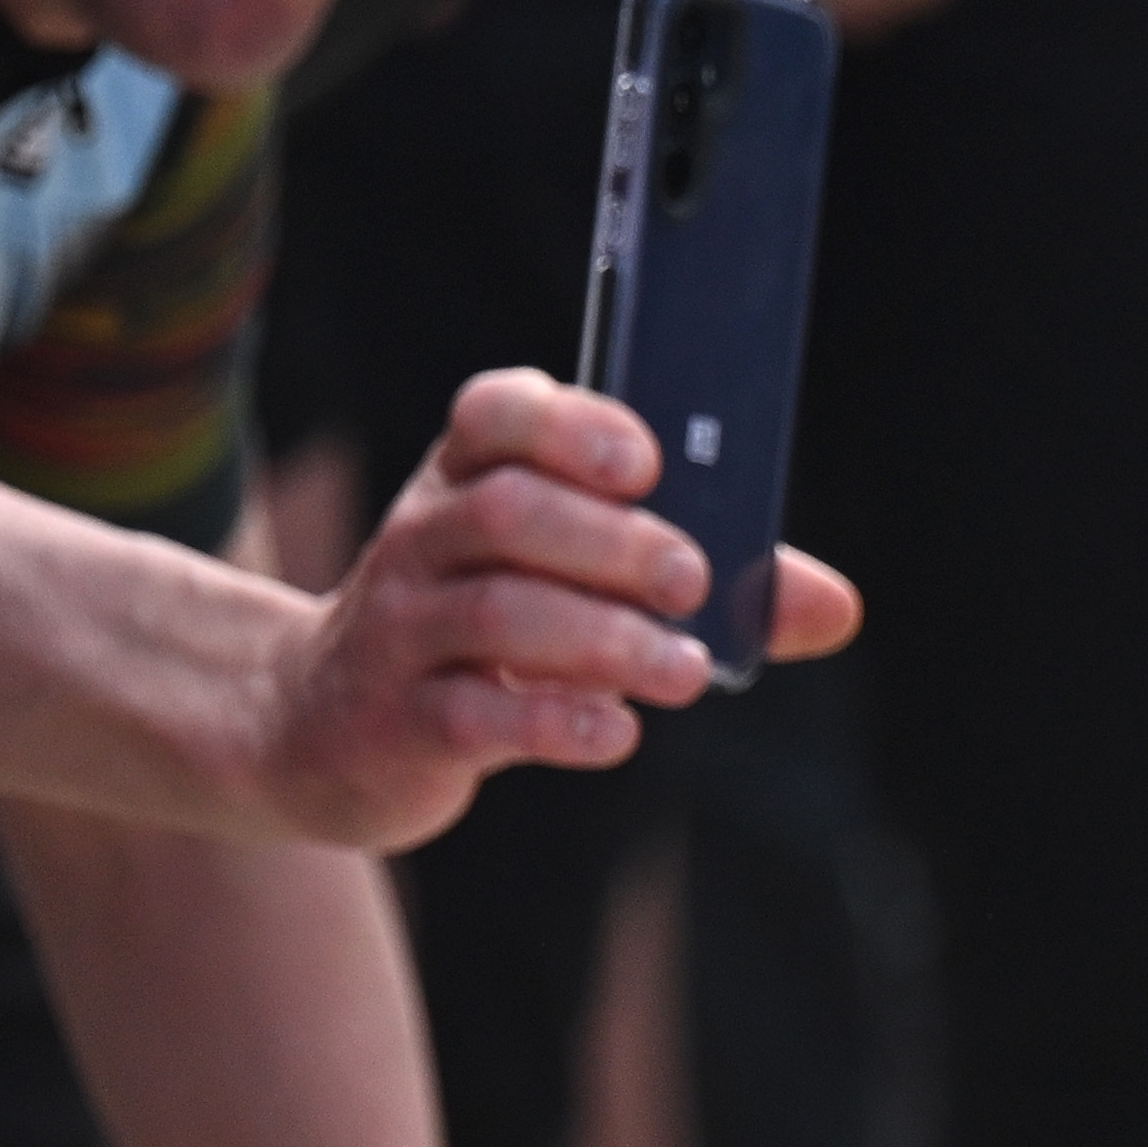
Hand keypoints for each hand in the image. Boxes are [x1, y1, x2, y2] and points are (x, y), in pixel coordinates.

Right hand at [249, 370, 870, 847]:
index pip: (495, 413)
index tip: (645, 463)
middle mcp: (423, 539)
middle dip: (615, 543)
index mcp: (464, 478)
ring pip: (497, 612)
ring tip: (683, 670)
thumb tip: (834, 606)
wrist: (314, 727)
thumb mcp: (569, 587)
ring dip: (604, 639)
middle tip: (694, 581)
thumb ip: (701, 585)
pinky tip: (615, 732)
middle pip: (509, 512)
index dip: (571, 425)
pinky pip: (472, 713)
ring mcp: (400, 630)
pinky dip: (554, 721)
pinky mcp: (394, 721)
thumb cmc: (480, 635)